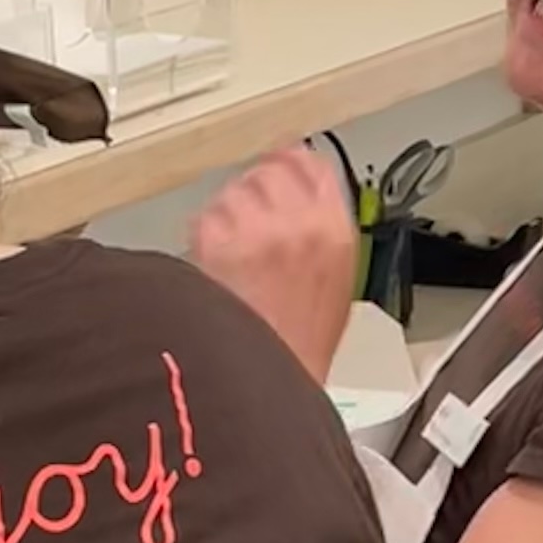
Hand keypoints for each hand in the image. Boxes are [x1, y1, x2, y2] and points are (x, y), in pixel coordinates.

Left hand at [191, 144, 359, 382]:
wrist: (273, 379)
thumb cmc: (300, 340)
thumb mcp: (337, 277)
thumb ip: (322, 225)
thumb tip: (304, 190)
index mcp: (336, 228)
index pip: (308, 163)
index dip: (286, 162)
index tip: (276, 163)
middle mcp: (300, 220)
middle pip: (266, 172)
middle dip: (253, 194)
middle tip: (248, 228)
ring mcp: (257, 228)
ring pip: (232, 193)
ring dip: (227, 218)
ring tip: (236, 260)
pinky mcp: (219, 240)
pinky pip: (205, 219)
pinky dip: (204, 240)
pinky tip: (218, 270)